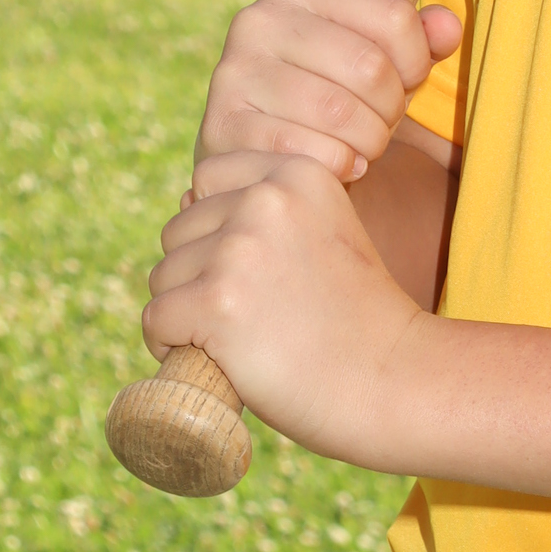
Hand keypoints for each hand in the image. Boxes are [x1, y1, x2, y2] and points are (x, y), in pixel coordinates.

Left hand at [145, 152, 426, 469]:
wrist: (393, 380)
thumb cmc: (356, 315)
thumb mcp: (326, 231)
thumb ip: (267, 208)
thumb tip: (182, 199)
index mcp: (298, 172)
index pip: (207, 177)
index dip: (217, 226)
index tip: (254, 269)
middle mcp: (266, 198)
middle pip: (179, 231)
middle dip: (197, 273)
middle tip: (251, 314)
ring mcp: (240, 249)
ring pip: (163, 277)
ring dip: (184, 312)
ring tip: (239, 338)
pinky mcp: (216, 302)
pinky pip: (156, 319)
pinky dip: (170, 346)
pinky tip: (214, 359)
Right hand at [193, 0, 460, 187]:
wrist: (266, 150)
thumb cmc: (336, 93)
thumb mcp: (381, 57)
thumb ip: (421, 39)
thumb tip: (447, 26)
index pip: (395, 16)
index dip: (418, 60)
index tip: (408, 81)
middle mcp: (257, 20)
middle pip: (370, 67)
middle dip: (392, 109)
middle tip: (382, 123)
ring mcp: (233, 74)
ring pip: (341, 113)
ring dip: (369, 142)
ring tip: (362, 145)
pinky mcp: (222, 128)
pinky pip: (310, 153)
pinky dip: (339, 167)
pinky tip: (337, 164)